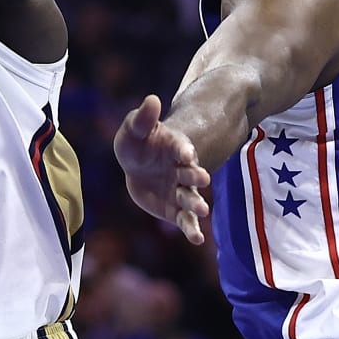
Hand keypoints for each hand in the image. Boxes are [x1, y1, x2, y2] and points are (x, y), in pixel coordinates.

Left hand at [114, 95, 211, 245]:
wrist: (138, 165)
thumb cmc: (139, 143)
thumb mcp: (134, 128)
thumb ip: (143, 117)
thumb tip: (152, 99)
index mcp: (175, 148)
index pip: (181, 148)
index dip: (183, 149)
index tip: (186, 153)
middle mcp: (182, 170)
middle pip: (191, 174)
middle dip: (196, 175)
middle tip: (202, 178)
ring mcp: (180, 191)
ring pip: (190, 198)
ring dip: (196, 203)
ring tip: (203, 211)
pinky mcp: (175, 209)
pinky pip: (185, 220)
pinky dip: (191, 229)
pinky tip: (198, 239)